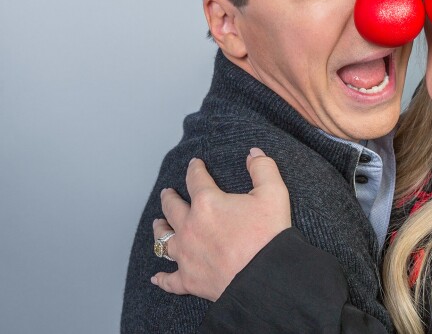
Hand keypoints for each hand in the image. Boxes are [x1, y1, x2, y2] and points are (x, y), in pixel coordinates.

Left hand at [151, 148, 291, 300]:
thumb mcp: (274, 193)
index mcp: (208, 203)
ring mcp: (186, 254)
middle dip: (169, 198)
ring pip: (164, 240)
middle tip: (168, 193)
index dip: (195, 169)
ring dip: (160, 230)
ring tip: (159, 224)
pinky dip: (162, 278)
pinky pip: (170, 279)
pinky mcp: (189, 280)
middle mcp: (190, 227)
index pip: (196, 179)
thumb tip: (254, 153)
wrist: (265, 276)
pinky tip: (156, 277)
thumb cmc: (268, 235)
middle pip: (172, 208)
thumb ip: (263, 168)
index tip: (195, 164)